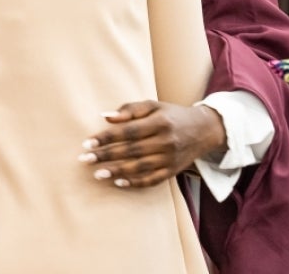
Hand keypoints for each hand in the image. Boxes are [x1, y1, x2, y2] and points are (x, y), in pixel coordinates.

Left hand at [79, 101, 226, 187]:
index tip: (87, 142)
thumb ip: (130, 110)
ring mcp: (170, 158)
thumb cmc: (172, 115)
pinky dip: (134, 183)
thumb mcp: (154, 105)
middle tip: (85, 159)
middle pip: (131, 150)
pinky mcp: (172, 171)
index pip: (128, 131)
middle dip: (106, 155)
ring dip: (116, 171)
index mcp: (160, 122)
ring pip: (139, 167)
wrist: (203, 129)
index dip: (107, 137)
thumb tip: (105, 117)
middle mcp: (166, 141)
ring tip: (97, 174)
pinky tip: (118, 183)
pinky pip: (151, 180)